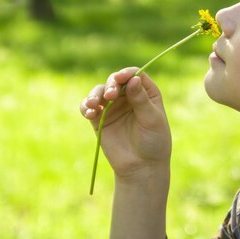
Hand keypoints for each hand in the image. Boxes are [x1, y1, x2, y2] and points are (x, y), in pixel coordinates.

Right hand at [80, 67, 171, 181]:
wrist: (141, 166)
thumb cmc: (153, 141)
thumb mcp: (151, 119)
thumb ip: (141, 100)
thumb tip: (134, 79)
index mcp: (146, 92)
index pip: (135, 75)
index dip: (126, 73)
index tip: (120, 78)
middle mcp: (129, 96)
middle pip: (115, 81)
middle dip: (110, 85)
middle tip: (110, 95)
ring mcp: (113, 107)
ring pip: (99, 92)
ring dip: (95, 94)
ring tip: (94, 104)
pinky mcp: (99, 119)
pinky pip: (89, 108)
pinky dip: (86, 107)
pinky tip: (90, 113)